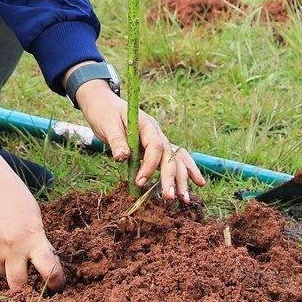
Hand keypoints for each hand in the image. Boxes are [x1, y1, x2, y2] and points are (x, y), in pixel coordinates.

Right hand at [0, 122, 64, 292]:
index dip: (56, 282)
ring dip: (8, 265)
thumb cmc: (10, 191)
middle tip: (30, 286)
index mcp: (32, 236)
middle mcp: (11, 247)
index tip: (57, 285)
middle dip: (24, 291)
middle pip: (18, 286)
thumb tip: (39, 262)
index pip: (49, 270)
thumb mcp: (32, 213)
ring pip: (2, 271)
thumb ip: (36, 238)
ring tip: (6, 240)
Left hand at [71, 79, 206, 202]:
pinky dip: (186, 170)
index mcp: (145, 124)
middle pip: (169, 155)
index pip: (154, 146)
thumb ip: (116, 140)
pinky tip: (197, 183)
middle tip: (169, 198)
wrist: (103, 103)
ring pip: (176, 158)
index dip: (149, 166)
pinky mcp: (156, 147)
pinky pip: (173, 159)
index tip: (139, 182)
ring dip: (182, 178)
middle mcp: (156, 132)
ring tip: (185, 199)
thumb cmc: (104, 112)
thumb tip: (122, 157)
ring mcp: (158, 139)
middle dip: (171, 177)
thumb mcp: (107, 124)